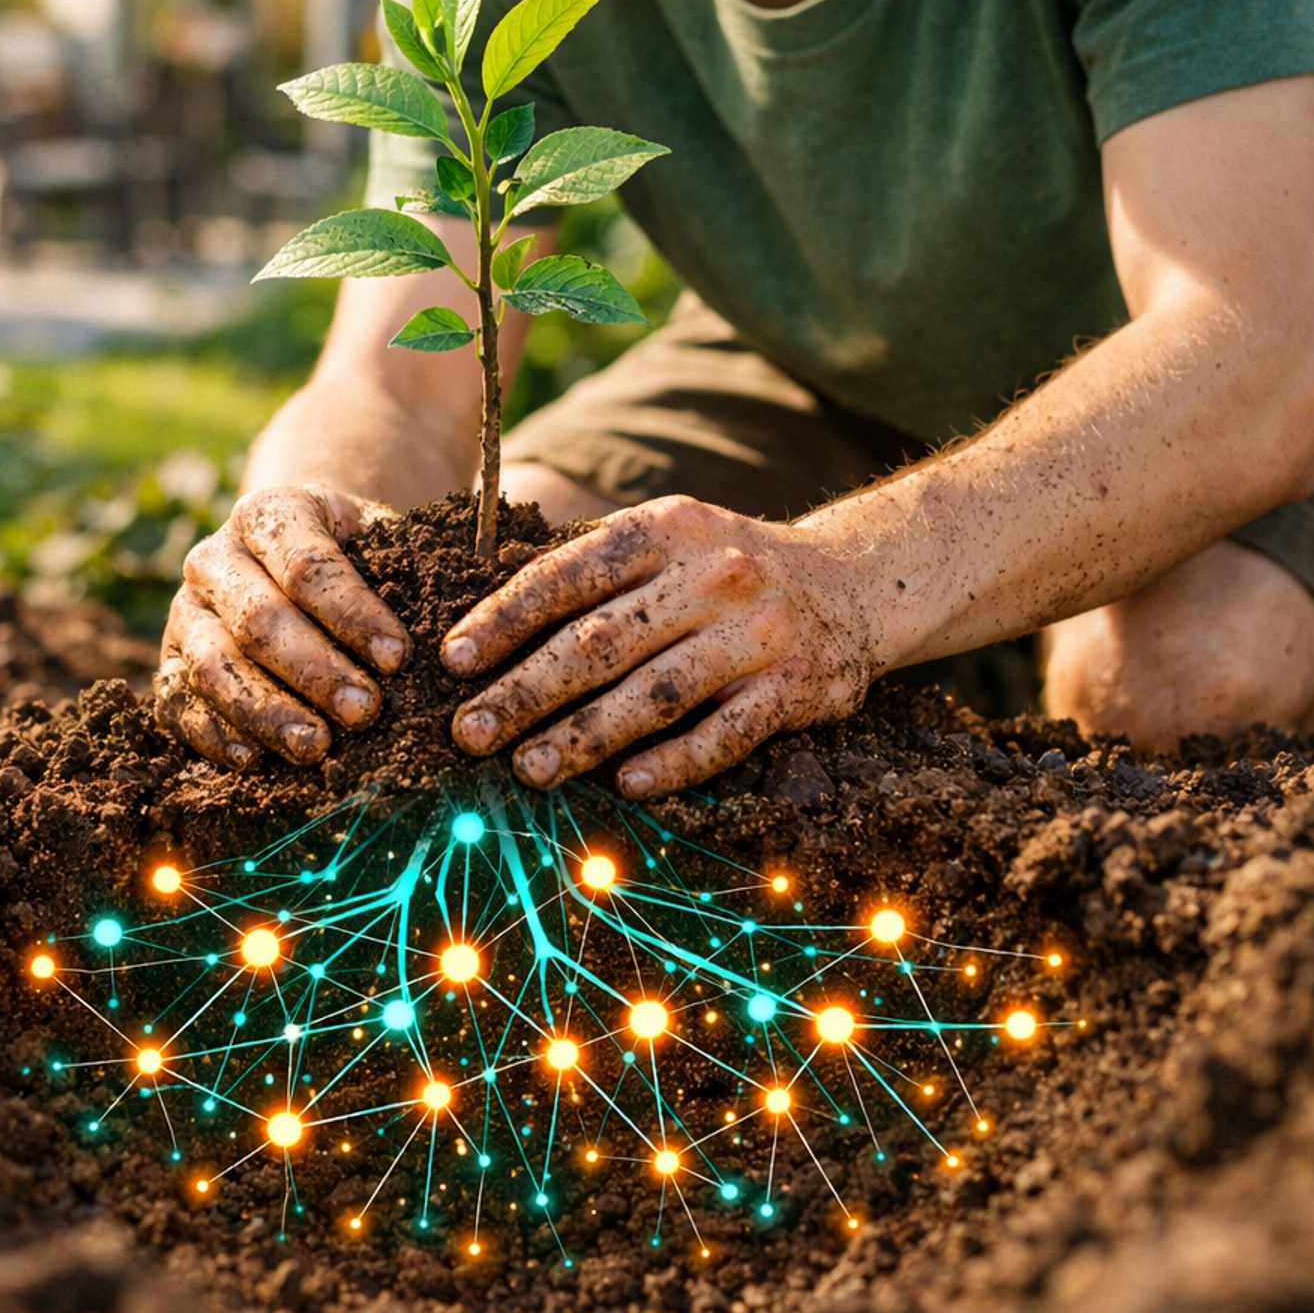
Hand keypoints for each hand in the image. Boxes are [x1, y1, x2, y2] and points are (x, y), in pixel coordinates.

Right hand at [156, 487, 408, 766]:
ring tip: (318, 748)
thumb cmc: (351, 556)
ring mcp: (183, 614)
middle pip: (259, 621)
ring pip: (213, 666)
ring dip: (268, 712)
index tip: (399, 658)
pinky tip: (258, 761)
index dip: (353, 614)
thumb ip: (410, 569)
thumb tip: (463, 625)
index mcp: (268, 514)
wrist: (288, 554)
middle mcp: (213, 558)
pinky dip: (216, 735)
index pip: (309, 566)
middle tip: (367, 713)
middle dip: (316, 672)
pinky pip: (179, 704)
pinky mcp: (167, 665)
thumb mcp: (379, 538)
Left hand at [441, 496, 868, 796]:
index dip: (505, 616)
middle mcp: (712, 573)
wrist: (860, 580)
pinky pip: (725, 734)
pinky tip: (624, 785)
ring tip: (529, 769)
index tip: (453, 660)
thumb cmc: (730, 567)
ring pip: (655, 693)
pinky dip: (673, 763)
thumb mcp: (672, 538)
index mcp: (667, 527)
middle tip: (469, 732)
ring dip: (584, 736)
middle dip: (525, 690)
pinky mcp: (796, 687)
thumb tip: (489, 622)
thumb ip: (597, 568)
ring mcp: (758, 632)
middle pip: (601, 641)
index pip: (570, 572)